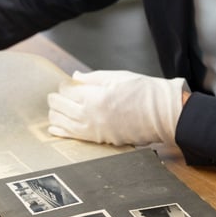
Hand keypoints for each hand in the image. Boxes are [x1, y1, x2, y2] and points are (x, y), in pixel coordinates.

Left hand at [47, 70, 187, 146]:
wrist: (162, 114)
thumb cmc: (144, 92)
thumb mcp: (117, 76)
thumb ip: (92, 78)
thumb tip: (75, 78)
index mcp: (94, 96)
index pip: (66, 90)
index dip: (65, 86)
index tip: (67, 84)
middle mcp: (90, 114)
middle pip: (60, 106)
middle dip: (56, 99)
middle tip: (59, 95)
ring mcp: (94, 129)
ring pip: (62, 123)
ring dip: (56, 114)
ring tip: (56, 108)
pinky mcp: (99, 140)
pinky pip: (72, 136)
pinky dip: (60, 132)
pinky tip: (53, 128)